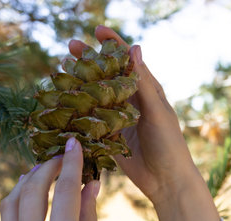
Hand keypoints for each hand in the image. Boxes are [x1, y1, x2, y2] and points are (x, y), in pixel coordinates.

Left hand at [0, 137, 110, 220]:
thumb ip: (87, 214)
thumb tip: (90, 180)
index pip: (64, 192)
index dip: (70, 163)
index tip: (74, 143)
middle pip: (32, 191)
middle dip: (46, 167)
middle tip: (60, 155)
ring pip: (11, 202)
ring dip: (27, 180)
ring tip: (43, 169)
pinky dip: (17, 200)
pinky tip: (30, 192)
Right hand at [69, 26, 219, 220]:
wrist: (166, 180)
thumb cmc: (169, 144)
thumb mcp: (156, 112)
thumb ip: (143, 84)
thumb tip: (135, 48)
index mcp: (145, 89)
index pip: (127, 60)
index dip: (112, 43)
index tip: (97, 30)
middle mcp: (129, 100)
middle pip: (106, 73)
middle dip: (89, 59)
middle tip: (70, 47)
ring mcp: (117, 117)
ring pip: (95, 94)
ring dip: (79, 82)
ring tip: (61, 70)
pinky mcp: (108, 135)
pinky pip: (91, 118)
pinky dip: (78, 110)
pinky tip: (63, 103)